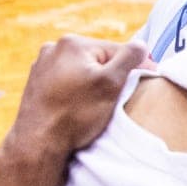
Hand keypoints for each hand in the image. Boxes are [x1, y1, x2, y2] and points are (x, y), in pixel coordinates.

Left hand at [7, 36, 146, 168]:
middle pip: (98, 59)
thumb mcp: (111, 83)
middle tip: (120, 96)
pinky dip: (76, 90)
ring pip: (82, 70)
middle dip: (111, 74)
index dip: (136, 65)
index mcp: (73, 44)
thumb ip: (129, 58)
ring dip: (93, 82)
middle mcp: (54, 49)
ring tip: (98, 104)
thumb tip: (141, 45)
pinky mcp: (37, 83)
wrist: (38, 141)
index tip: (150, 78)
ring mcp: (42, 65)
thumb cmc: (76, 114)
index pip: (117, 50)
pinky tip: (79, 106)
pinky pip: (67, 81)